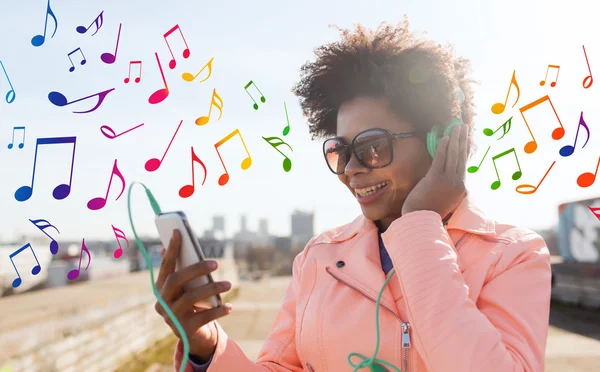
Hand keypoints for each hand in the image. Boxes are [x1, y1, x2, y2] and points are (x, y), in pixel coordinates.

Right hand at [154, 229, 232, 359]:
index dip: (172, 249)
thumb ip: (182, 270)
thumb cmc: (191, 304)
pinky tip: (229, 306)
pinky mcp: (185, 329)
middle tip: (216, 263)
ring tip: (229, 284)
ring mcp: (172, 317)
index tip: (178, 231)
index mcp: (161, 288)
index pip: (165, 265)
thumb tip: (171, 245)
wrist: (193, 335)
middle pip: (176, 280)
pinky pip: (203, 317)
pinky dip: (218, 310)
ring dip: (211, 289)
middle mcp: (162, 302)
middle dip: (196, 269)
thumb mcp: (186, 288)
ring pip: (190, 298)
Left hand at [402, 123, 468, 218]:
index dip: (466, 150)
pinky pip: (441, 159)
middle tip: (464, 126)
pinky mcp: (435, 178)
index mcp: (461, 189)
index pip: (464, 165)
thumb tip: (447, 176)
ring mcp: (448, 180)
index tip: (468, 139)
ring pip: (453, 155)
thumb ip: (449, 188)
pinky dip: (443, 147)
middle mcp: (458, 183)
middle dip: (462, 139)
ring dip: (455, 138)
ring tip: (456, 126)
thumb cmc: (429, 212)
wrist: (420, 221)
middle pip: (461, 157)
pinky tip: (445, 137)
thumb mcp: (445, 200)